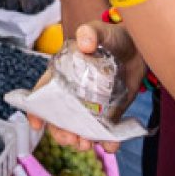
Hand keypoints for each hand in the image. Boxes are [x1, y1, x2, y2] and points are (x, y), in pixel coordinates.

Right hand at [26, 21, 145, 152]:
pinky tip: (109, 145)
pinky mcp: (109, 113)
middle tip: (71, 138)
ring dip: (80, 140)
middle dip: (60, 131)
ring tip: (86, 144)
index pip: (44, 91)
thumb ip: (90, 32)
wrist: (138, 48)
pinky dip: (107, 142)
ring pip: (79, 128)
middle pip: (59, 116)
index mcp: (63, 72)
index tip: (36, 123)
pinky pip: (105, 132)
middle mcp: (74, 92)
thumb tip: (84, 43)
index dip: (36, 108)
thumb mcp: (99, 30)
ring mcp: (91, 104)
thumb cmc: (112, 37)